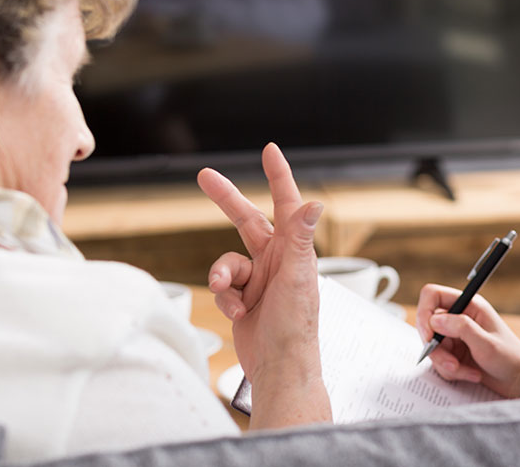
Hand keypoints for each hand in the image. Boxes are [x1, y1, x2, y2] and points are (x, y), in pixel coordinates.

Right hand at [198, 143, 330, 426]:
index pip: (287, 203)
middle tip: (204, 176)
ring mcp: (259, 279)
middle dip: (226, 199)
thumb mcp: (297, 277)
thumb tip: (316, 203)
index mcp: (295, 249)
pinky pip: (222, 286)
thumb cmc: (296, 326)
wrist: (279, 368)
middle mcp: (278, 259)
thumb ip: (300, 239)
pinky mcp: (243, 298)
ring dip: (222, 274)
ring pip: (226, 260)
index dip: (278, 176)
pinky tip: (238, 313)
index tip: (270, 151)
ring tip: (233, 294)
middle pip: (246, 220)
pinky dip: (225, 298)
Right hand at [416, 284, 519, 397]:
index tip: (429, 336)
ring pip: (432, 347)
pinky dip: (453, 372)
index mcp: (468, 305)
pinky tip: (472, 374)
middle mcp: (459, 318)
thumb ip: (461, 328)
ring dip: (446, 364)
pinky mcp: (454, 353)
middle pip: (428, 326)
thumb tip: (434, 321)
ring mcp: (455, 336)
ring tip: (468, 372)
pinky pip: (439, 362)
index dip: (424, 312)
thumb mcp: (486, 343)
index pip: (433, 295)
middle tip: (452, 364)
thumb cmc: (511, 358)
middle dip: (437, 349)